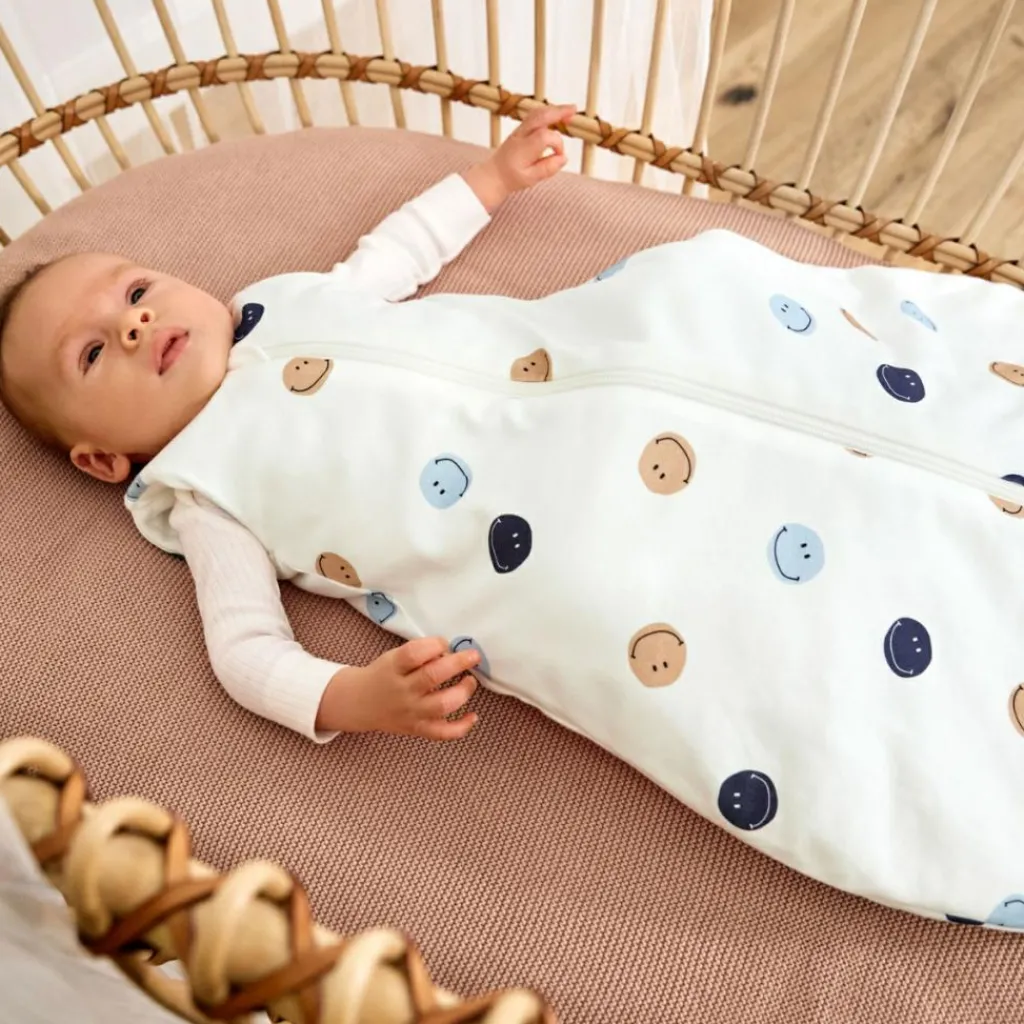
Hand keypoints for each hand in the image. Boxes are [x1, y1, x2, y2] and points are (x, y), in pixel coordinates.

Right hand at [316, 636, 480, 739]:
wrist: (360, 704)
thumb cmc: (384, 674)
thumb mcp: (393, 657)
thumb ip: (418, 652)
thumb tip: (450, 652)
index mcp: (393, 668)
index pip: (414, 653)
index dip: (434, 645)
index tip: (444, 643)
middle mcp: (402, 691)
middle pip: (432, 677)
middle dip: (458, 663)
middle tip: (473, 656)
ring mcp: (411, 713)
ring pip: (442, 705)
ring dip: (463, 692)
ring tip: (470, 681)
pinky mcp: (417, 729)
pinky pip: (442, 733)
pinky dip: (461, 727)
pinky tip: (473, 716)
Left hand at [462, 103, 575, 211]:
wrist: (494, 174)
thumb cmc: (512, 178)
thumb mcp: (531, 179)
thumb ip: (548, 168)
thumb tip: (564, 157)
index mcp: (524, 148)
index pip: (546, 137)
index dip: (558, 144)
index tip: (560, 155)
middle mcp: (521, 135)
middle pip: (541, 116)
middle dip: (558, 111)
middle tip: (574, 109)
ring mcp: (519, 130)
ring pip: (537, 113)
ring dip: (553, 110)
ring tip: (569, 110)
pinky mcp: (520, 129)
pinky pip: (534, 115)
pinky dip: (546, 112)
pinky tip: (556, 114)